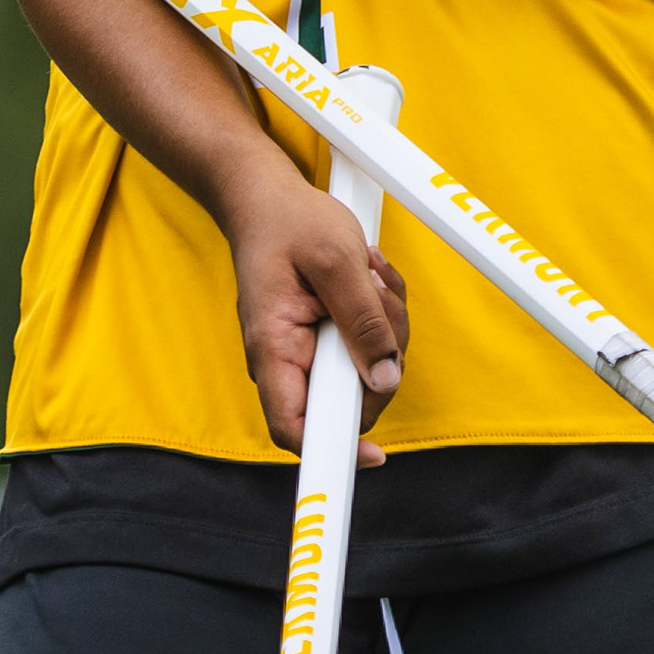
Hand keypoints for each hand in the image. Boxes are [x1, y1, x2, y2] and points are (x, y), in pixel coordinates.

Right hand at [220, 171, 409, 461]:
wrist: (265, 197)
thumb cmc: (289, 221)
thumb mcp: (336, 259)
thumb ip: (363, 320)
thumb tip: (384, 377)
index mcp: (273, 348)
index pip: (294, 428)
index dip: (333, 452)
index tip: (376, 455)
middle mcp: (286, 361)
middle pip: (348, 401)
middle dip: (383, 357)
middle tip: (382, 297)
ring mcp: (307, 352)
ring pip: (366, 373)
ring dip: (388, 326)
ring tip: (373, 275)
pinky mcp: (326, 339)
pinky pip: (367, 347)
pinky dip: (382, 315)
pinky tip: (373, 279)